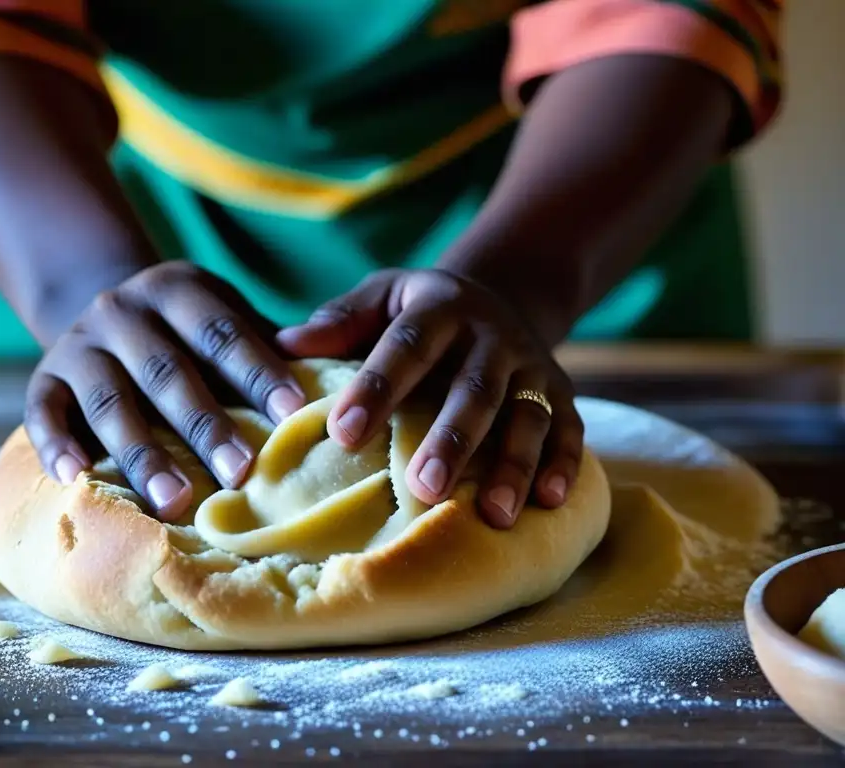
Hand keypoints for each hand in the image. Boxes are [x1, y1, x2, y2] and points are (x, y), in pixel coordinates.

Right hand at [25, 262, 305, 519]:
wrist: (106, 311)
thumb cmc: (190, 333)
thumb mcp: (224, 318)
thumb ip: (266, 347)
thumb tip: (340, 387)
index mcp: (177, 290)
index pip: (221, 331)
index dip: (258, 372)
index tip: (293, 416)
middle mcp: (122, 309)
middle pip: (167, 371)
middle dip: (205, 425)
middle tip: (241, 475)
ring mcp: (79, 343)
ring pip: (109, 400)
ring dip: (142, 453)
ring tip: (175, 502)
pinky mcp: (44, 376)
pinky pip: (43, 411)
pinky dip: (56, 444)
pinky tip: (76, 478)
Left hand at [277, 269, 582, 528]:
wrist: (499, 295)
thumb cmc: (418, 312)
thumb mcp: (382, 296)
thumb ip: (341, 320)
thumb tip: (284, 344)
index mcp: (439, 308)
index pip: (405, 347)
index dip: (375, 388)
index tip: (342, 434)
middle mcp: (492, 335)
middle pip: (474, 389)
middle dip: (452, 439)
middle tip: (423, 488)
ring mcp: (532, 366)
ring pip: (527, 416)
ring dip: (512, 465)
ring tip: (493, 515)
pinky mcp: (562, 393)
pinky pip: (570, 429)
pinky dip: (566, 464)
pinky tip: (552, 502)